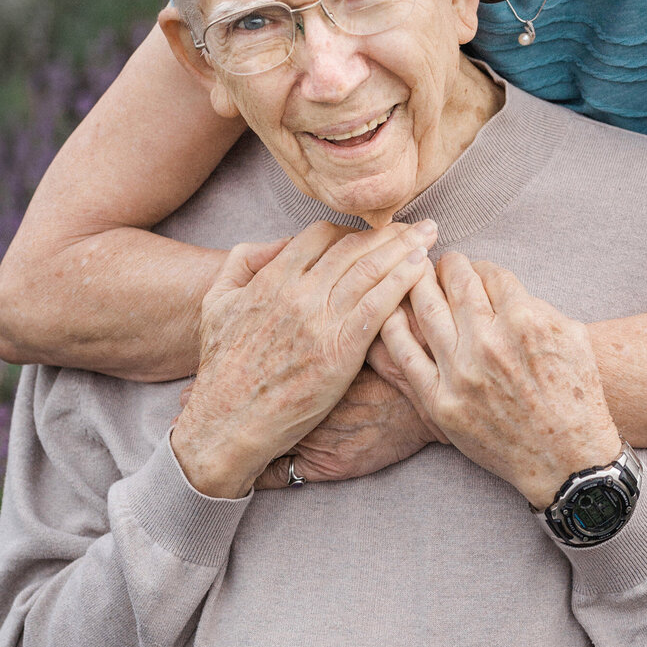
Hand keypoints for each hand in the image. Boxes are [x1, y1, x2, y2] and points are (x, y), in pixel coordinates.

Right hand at [171, 218, 436, 497]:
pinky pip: (379, 307)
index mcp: (271, 279)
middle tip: (417, 224)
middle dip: (389, 232)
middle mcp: (299, 294)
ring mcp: (321, 322)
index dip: (351, 230)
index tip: (372, 232)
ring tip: (429, 236)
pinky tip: (421, 269)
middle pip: (353, 248)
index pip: (320, 235)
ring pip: (371, 271)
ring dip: (404, 248)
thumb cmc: (222, 369)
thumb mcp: (216, 303)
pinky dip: (402, 282)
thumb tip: (276, 244)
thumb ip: (241, 263)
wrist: (228, 422)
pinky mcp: (340, 352)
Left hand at [379, 254, 620, 509]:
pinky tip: (391, 314)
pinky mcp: (441, 403)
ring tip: (416, 277)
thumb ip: (535, 304)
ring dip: (418, 286)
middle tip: (440, 262)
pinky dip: (394, 329)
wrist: (567, 460)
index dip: (479, 265)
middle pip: (455, 284)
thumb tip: (499, 284)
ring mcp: (461, 374)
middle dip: (446, 266)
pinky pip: (405, 357)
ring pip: (426, 311)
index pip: (490, 273)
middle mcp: (489, 343)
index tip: (473, 268)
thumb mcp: (571, 336)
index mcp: (525, 320)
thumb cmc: (575, 397)